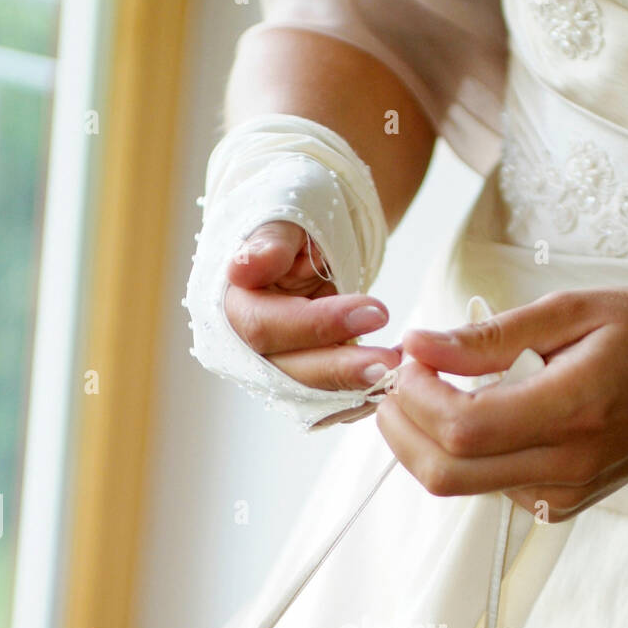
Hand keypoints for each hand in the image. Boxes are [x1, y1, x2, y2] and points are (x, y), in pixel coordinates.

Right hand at [223, 222, 400, 391]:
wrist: (298, 256)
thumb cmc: (291, 234)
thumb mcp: (283, 221)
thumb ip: (269, 243)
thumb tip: (242, 269)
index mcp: (229, 307)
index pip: (266, 328)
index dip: (320, 324)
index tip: (376, 311)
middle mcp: (242, 352)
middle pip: (288, 373)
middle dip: (342, 369)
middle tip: (391, 362)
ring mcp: (269, 377)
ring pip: (309, 398)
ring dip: (356, 389)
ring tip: (398, 372)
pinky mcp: (297, 392)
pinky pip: (326, 407)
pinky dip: (359, 398)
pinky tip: (391, 384)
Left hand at [376, 288, 627, 519]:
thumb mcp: (573, 311)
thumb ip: (491, 337)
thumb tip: (422, 346)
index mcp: (574, 410)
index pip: (463, 427)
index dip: (415, 397)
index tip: (408, 357)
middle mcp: (566, 466)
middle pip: (446, 472)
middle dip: (400, 428)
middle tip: (395, 381)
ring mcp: (562, 495)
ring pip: (458, 484)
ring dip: (423, 439)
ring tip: (430, 388)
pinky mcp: (559, 506)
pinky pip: (485, 486)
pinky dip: (461, 452)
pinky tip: (473, 411)